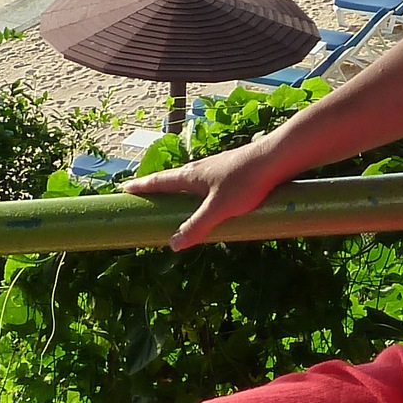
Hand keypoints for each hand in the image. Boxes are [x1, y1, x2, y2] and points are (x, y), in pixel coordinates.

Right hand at [120, 135, 292, 249]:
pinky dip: (199, 191)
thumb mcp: (218, 209)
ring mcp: (217, 168)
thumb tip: (173, 244)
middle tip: (146, 195)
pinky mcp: (233, 171)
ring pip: (192, 180)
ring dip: (179, 189)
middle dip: (158, 188)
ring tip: (175, 200)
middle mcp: (200, 168)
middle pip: (173, 179)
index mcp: (191, 175)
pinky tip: (209, 199)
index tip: (125, 188)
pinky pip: (208, 183)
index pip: (159, 181)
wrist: (276, 158)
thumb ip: (197, 226)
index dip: (142, 186)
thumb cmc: (246, 181)